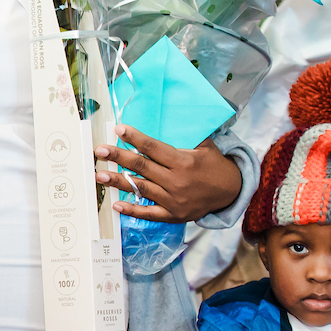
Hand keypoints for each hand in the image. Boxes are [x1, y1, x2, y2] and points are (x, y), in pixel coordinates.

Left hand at [95, 128, 243, 221]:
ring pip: (141, 189)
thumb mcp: (205, 146)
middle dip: (118, 157)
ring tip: (99, 176)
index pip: (154, 148)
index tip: (119, 130)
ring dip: (118, 182)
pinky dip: (132, 210)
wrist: (231, 192)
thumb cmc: (214, 165)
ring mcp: (174, 199)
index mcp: (183, 161)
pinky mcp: (173, 214)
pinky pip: (149, 213)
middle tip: (100, 151)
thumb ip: (186, 135)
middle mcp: (176, 180)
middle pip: (142, 167)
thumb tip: (168, 115)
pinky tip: (116, 204)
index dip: (135, 138)